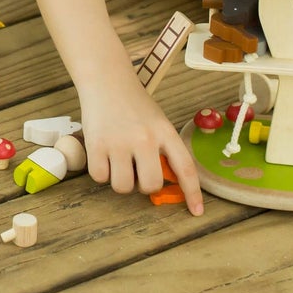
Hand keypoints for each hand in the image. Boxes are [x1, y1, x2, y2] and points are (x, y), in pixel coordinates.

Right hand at [80, 76, 203, 214]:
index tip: (196, 211)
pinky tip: (102, 155)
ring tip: (117, 160)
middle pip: (150, 185)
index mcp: (165, 132)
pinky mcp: (96, 144)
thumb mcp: (157, 121)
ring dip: (120, 180)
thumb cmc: (133, 104)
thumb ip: (162, 148)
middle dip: (144, 185)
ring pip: (123, 186)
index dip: (192, 193)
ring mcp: (119, 142)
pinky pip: (100, 178)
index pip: (184, 168)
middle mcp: (145, 138)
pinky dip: (101, 172)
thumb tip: (162, 182)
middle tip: (137, 170)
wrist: (105, 80)